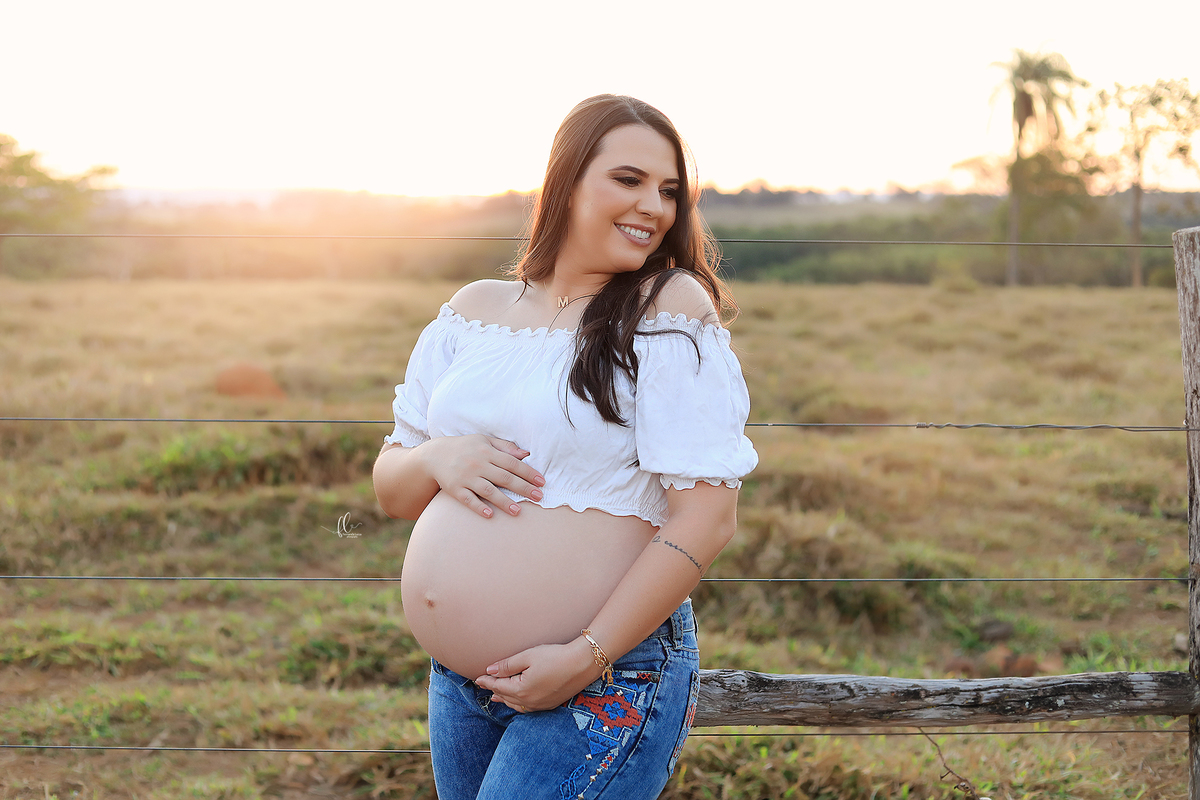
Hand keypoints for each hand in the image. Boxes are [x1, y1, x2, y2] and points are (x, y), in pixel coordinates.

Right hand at [423, 435, 544, 518]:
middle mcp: (478, 464)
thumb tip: (526, 454)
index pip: (512, 463)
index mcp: (487, 452)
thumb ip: (505, 447)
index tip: (542, 482)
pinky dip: (478, 507)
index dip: (528, 473)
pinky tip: (490, 515)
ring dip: (504, 501)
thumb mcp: (484, 441)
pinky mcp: (455, 489)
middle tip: (538, 497)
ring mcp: (466, 478)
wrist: (435, 455)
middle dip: (523, 488)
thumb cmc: (465, 447)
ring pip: (488, 491)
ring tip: (518, 511)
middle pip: (504, 478)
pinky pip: (468, 499)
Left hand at [474, 639, 597, 711]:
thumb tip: (490, 670)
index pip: (498, 686)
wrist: (583, 663)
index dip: (487, 681)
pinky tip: (518, 701)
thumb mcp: (528, 656)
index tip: (478, 678)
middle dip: (494, 690)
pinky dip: (518, 704)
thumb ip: (507, 665)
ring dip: (505, 699)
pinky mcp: (551, 704)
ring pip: (517, 705)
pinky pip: (528, 708)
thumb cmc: (555, 656)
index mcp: (521, 690)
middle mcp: (530, 702)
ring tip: (496, 697)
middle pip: (506, 697)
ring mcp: (541, 705)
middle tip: (484, 685)